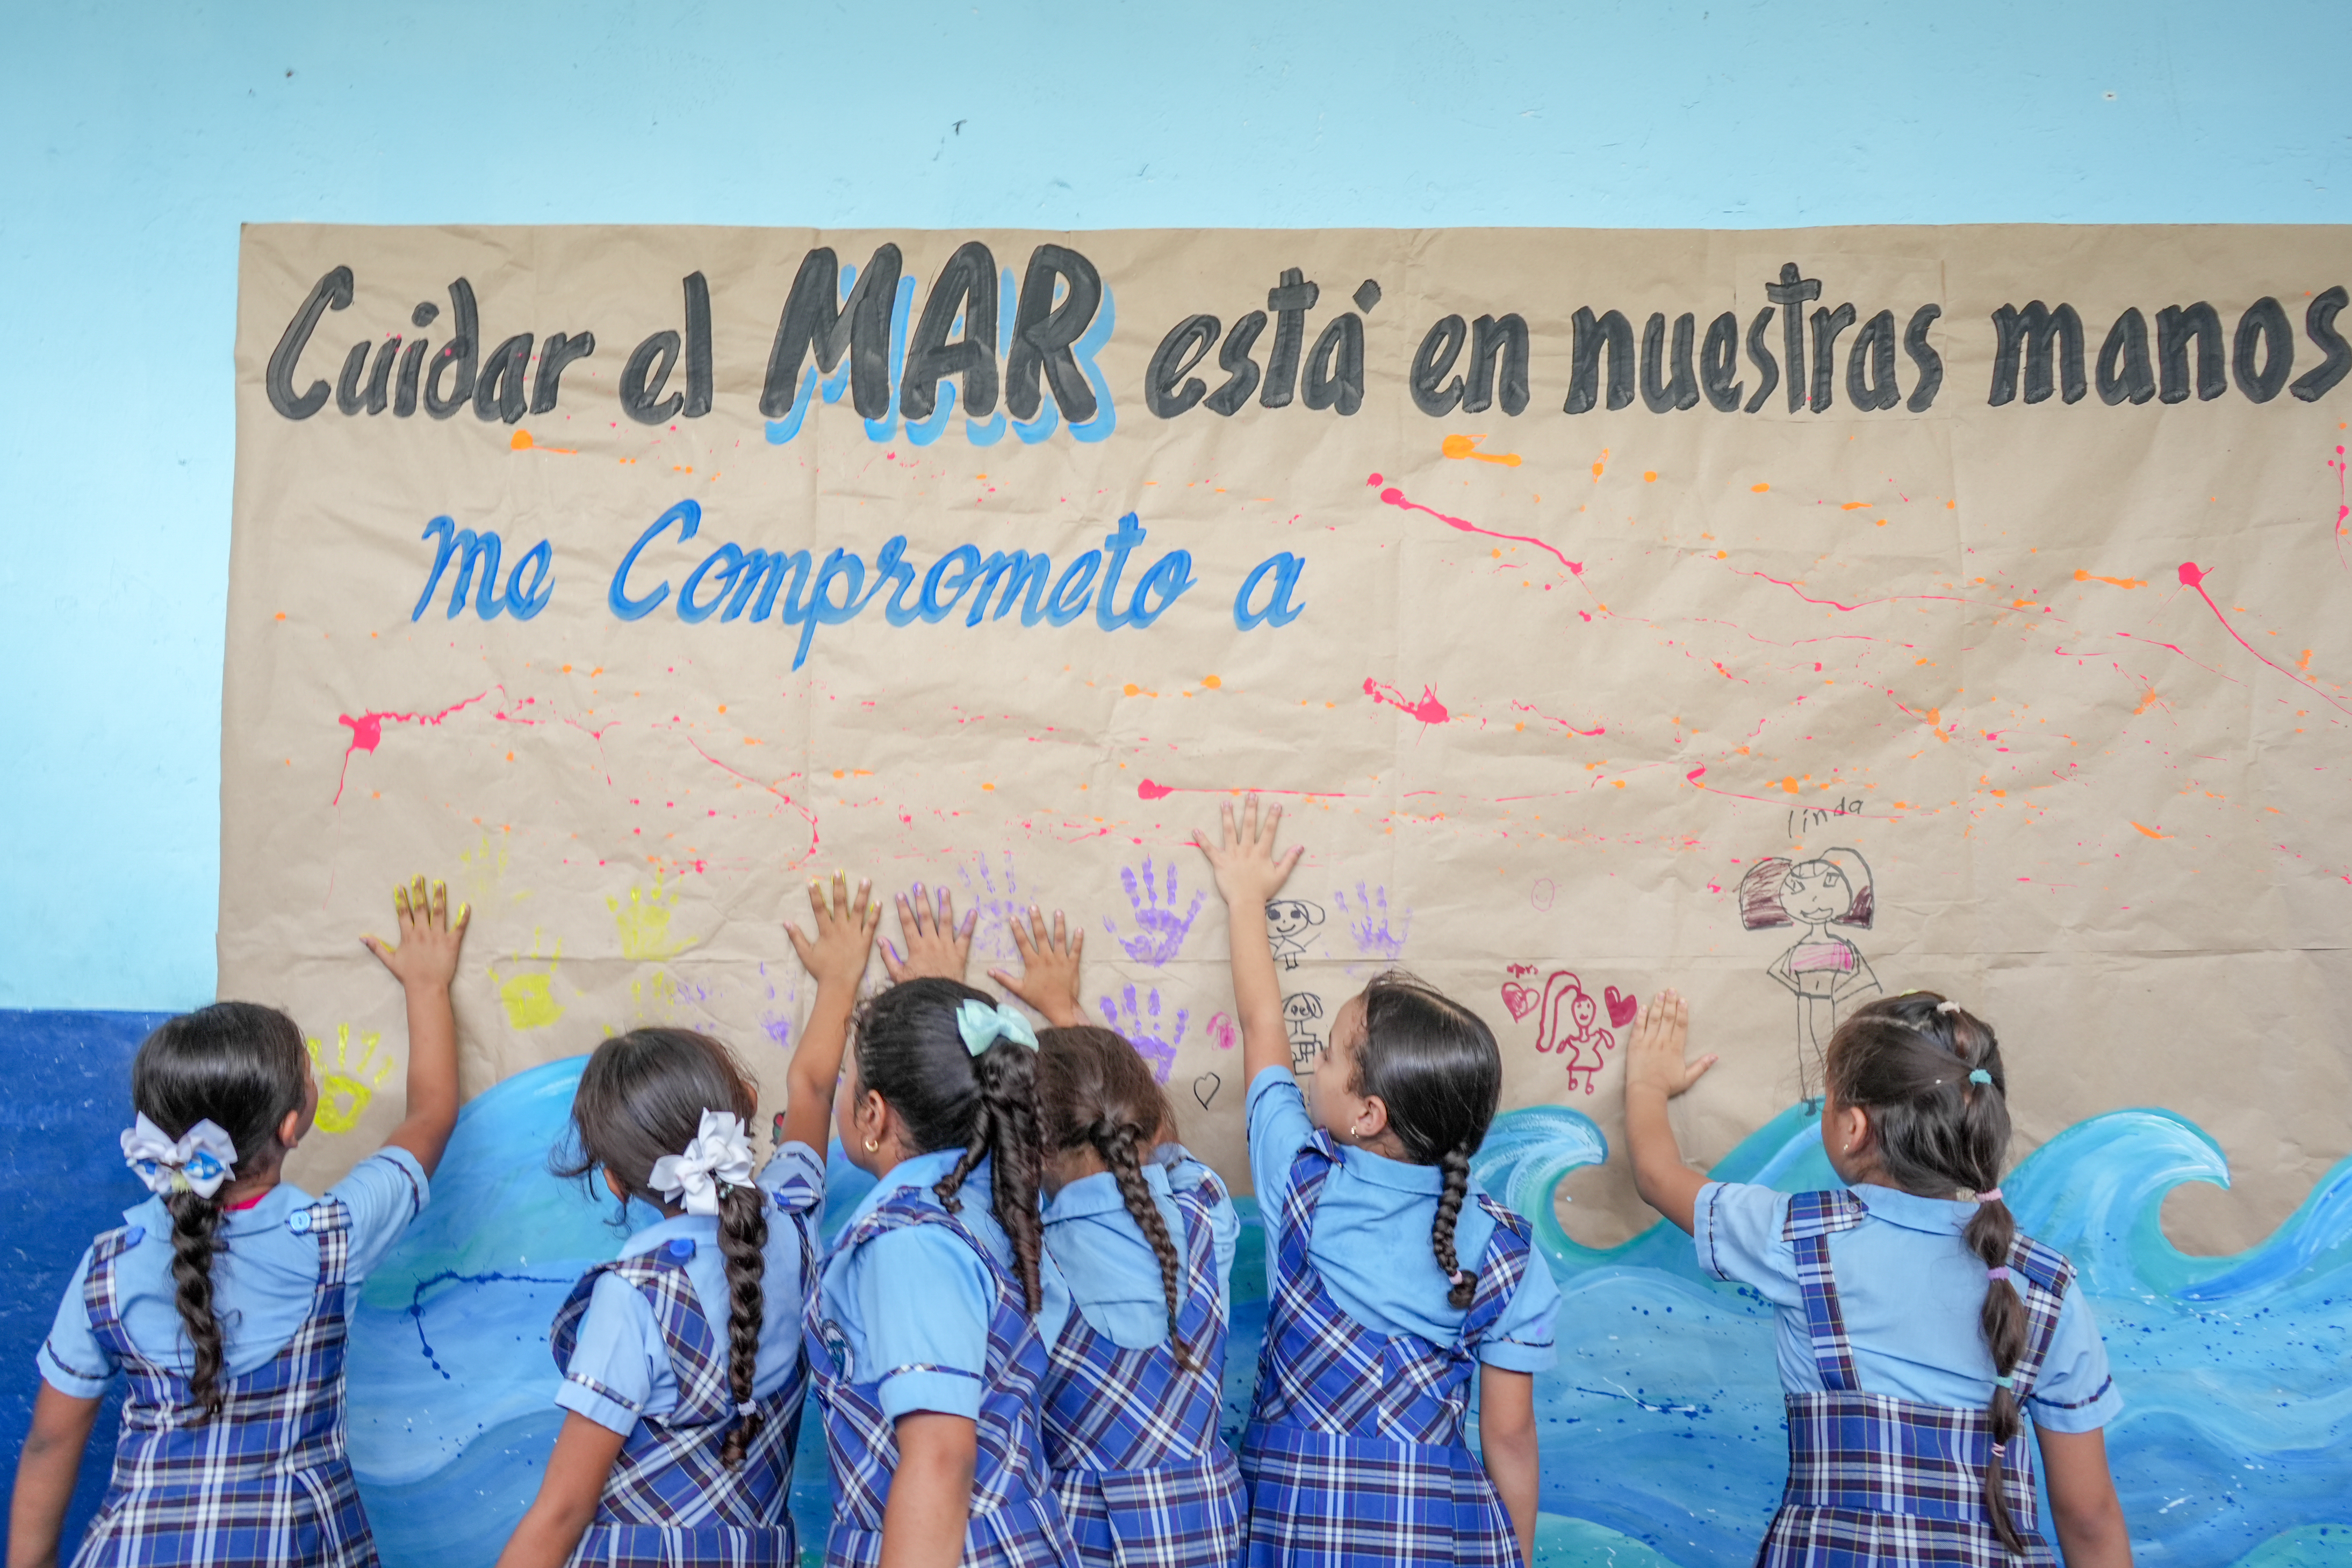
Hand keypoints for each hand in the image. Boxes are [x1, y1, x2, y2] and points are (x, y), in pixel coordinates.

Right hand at [362, 875, 468, 993]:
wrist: (426, 987)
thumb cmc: (408, 975)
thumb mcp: (390, 961)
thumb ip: (377, 947)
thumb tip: (362, 937)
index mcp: (408, 935)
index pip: (403, 913)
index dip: (401, 898)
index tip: (400, 886)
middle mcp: (422, 932)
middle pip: (421, 907)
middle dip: (419, 891)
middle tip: (419, 877)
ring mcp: (438, 936)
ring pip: (439, 912)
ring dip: (440, 897)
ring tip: (440, 883)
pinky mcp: (452, 943)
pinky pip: (459, 927)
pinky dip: (464, 916)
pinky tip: (467, 905)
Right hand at [785, 873, 880, 992]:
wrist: (838, 984)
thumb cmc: (821, 970)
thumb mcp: (805, 954)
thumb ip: (796, 937)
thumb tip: (786, 922)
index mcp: (826, 931)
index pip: (819, 908)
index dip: (815, 895)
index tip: (812, 881)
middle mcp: (840, 929)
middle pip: (839, 904)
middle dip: (839, 887)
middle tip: (839, 872)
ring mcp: (854, 934)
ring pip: (859, 910)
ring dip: (862, 894)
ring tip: (866, 880)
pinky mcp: (865, 941)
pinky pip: (871, 925)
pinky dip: (875, 914)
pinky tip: (879, 902)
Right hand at [880, 883, 975, 982]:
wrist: (937, 999)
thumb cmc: (916, 987)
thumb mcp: (897, 974)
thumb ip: (888, 956)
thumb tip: (880, 940)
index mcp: (916, 946)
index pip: (908, 923)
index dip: (903, 908)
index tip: (900, 895)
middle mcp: (931, 942)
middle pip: (925, 917)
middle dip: (921, 900)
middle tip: (919, 886)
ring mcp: (947, 946)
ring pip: (945, 921)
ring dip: (944, 904)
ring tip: (943, 890)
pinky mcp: (960, 952)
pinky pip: (965, 936)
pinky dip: (969, 924)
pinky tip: (973, 912)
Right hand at [991, 906, 1084, 1027]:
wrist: (1060, 1007)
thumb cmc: (1039, 999)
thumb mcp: (1019, 990)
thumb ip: (1005, 979)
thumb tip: (990, 971)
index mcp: (1033, 962)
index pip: (1023, 943)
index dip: (1018, 930)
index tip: (1013, 917)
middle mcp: (1047, 958)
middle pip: (1041, 936)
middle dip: (1037, 920)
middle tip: (1034, 907)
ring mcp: (1060, 960)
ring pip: (1059, 939)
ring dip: (1059, 925)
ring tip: (1058, 912)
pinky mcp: (1072, 964)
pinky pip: (1076, 950)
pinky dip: (1078, 940)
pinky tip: (1079, 929)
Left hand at [1191, 795, 1302, 909]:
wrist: (1246, 903)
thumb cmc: (1263, 890)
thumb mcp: (1280, 876)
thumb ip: (1290, 860)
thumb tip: (1300, 846)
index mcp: (1261, 852)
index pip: (1268, 830)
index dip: (1272, 817)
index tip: (1275, 804)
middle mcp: (1247, 849)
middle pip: (1249, 825)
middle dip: (1250, 809)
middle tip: (1250, 794)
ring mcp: (1232, 854)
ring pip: (1229, 831)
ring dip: (1227, 816)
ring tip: (1225, 803)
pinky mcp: (1220, 862)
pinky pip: (1209, 849)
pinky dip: (1202, 840)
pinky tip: (1195, 830)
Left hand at [1623, 990, 1714, 1099]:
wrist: (1646, 1091)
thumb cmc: (1667, 1086)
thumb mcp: (1688, 1078)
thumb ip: (1702, 1066)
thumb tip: (1716, 1056)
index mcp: (1675, 1048)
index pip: (1680, 1025)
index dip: (1682, 1011)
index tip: (1683, 1000)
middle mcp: (1662, 1042)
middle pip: (1668, 1018)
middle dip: (1670, 1003)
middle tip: (1672, 989)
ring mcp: (1648, 1042)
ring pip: (1654, 1020)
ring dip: (1657, 1006)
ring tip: (1660, 993)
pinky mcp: (1635, 1044)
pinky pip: (1638, 1027)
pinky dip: (1640, 1016)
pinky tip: (1643, 1006)